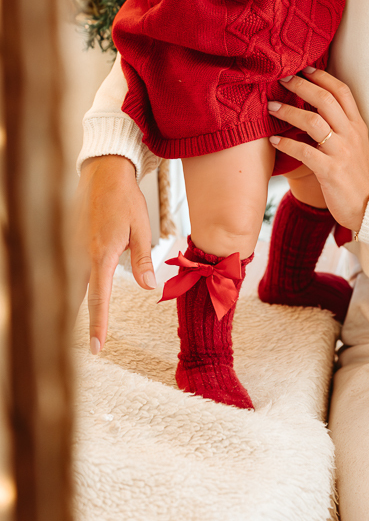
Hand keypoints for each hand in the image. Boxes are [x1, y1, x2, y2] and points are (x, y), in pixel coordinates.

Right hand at [75, 155, 155, 352]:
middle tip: (93, 348)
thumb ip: (143, 260)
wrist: (103, 172)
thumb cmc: (125, 198)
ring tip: (80, 329)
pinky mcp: (68, 241)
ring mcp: (71, 247)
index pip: (98, 298)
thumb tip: (148, 287)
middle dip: (84, 321)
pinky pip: (69, 268)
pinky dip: (71, 284)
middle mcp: (81, 254)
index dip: (98, 324)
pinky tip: (72, 295)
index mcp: (102, 254)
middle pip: (79, 296)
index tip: (97, 347)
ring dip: (75, 304)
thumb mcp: (142, 227)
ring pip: (71, 283)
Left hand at [267, 68, 368, 232]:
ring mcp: (342, 152)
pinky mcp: (331, 171)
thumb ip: (340, 125)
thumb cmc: (355, 174)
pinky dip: (287, 144)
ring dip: (289, 112)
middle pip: (325, 100)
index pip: (342, 91)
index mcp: (357, 125)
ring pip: (313, 121)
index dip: (322, 77)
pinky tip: (274, 141)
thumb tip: (315, 105)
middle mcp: (351, 134)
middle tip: (282, 79)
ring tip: (271, 107)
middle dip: (301, 86)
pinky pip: (305, 151)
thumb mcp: (354, 144)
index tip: (303, 68)